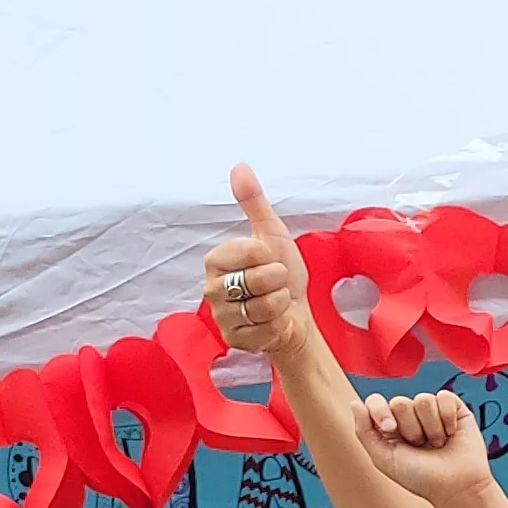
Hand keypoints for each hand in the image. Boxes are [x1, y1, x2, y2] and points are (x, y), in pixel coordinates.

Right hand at [200, 166, 319, 359]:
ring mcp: (221, 317)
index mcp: (216, 259)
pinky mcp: (234, 341)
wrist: (295, 312)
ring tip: (275, 301)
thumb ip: (253, 201)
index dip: (270, 256)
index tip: (269, 259)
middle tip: (275, 282)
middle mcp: (211, 289)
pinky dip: (279, 326)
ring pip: (264, 307)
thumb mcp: (270, 233)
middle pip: (257, 280)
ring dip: (280, 304)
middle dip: (278, 280)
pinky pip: (266, 331)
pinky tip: (274, 322)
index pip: (249, 252)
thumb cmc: (281, 271)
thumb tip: (239, 167)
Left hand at [356, 387, 495, 505]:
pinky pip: (444, 398)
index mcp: (389, 426)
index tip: (391, 429)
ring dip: (431, 428)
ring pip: (423, 400)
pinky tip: (451, 434)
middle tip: (421, 446)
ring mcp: (431, 410)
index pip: (376, 402)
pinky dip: (447, 419)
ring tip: (437, 444)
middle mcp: (409, 416)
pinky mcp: (453, 407)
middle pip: (400, 402)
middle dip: (411, 428)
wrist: (456, 486)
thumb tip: (354, 403)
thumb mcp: (384, 459)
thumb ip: (365, 432)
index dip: (381, 411)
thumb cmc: (421, 478)